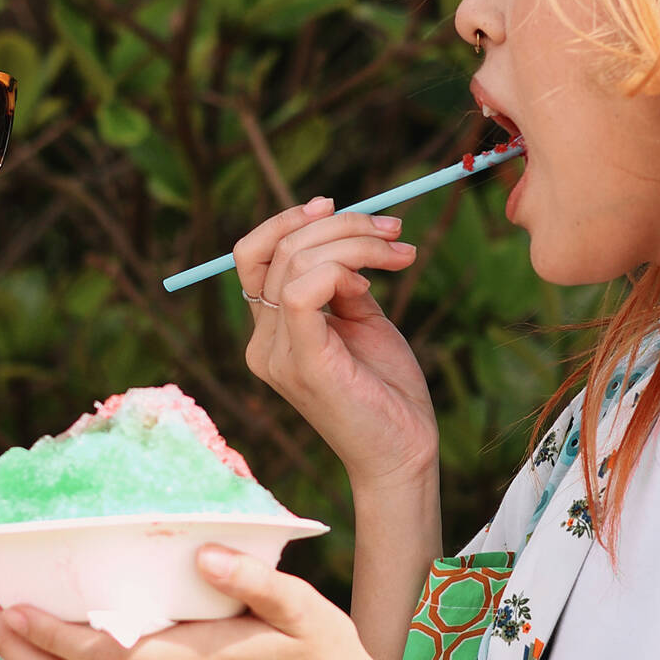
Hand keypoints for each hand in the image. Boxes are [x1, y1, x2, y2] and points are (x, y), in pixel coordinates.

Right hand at [235, 199, 436, 497]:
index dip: (288, 219)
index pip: (254, 255)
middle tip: (394, 232)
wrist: (405, 454)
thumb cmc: (388, 392)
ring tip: (399, 255)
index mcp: (271, 333)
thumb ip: (343, 282)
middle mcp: (263, 343)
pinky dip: (341, 270)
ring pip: (295, 261)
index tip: (337, 205)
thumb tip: (344, 231)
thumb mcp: (363, 322)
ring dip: (355, 242)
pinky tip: (372, 288)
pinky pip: (303, 292)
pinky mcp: (305, 365)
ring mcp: (278, 356)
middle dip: (342, 225)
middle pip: (279, 249)